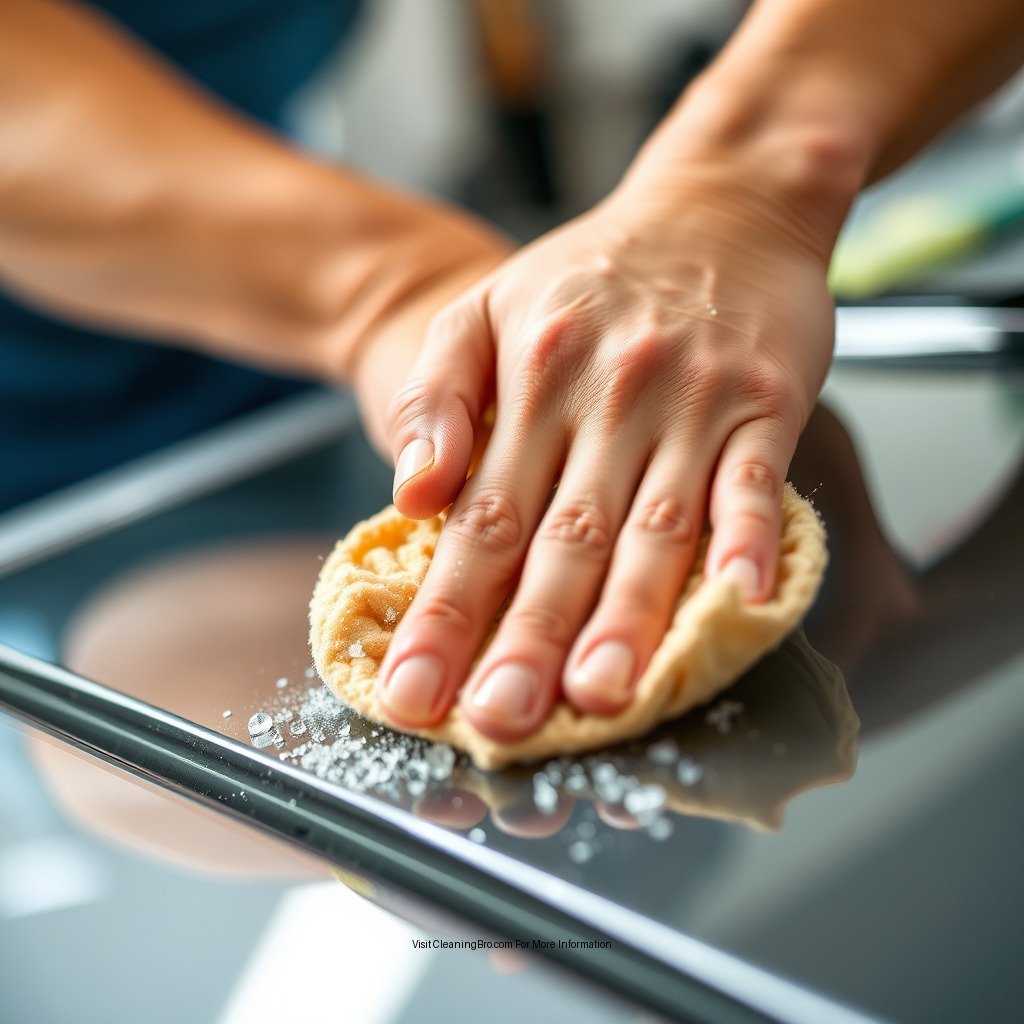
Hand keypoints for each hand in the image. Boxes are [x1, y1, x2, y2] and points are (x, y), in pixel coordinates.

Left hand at [375, 170, 835, 740]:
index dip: (446, 611)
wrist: (717, 203)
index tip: (415, 689)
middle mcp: (607, 400)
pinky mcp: (768, 400)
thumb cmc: (593, 275)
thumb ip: (436, 399)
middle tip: (497, 722)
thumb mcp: (485, 308)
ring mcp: (692, 402)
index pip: (481, 519)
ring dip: (627, 615)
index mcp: (531, 383)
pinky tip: (737, 599)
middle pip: (561, 540)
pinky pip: (757, 478)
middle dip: (525, 639)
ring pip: (654, 525)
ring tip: (599, 695)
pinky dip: (749, 538)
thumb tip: (410, 498)